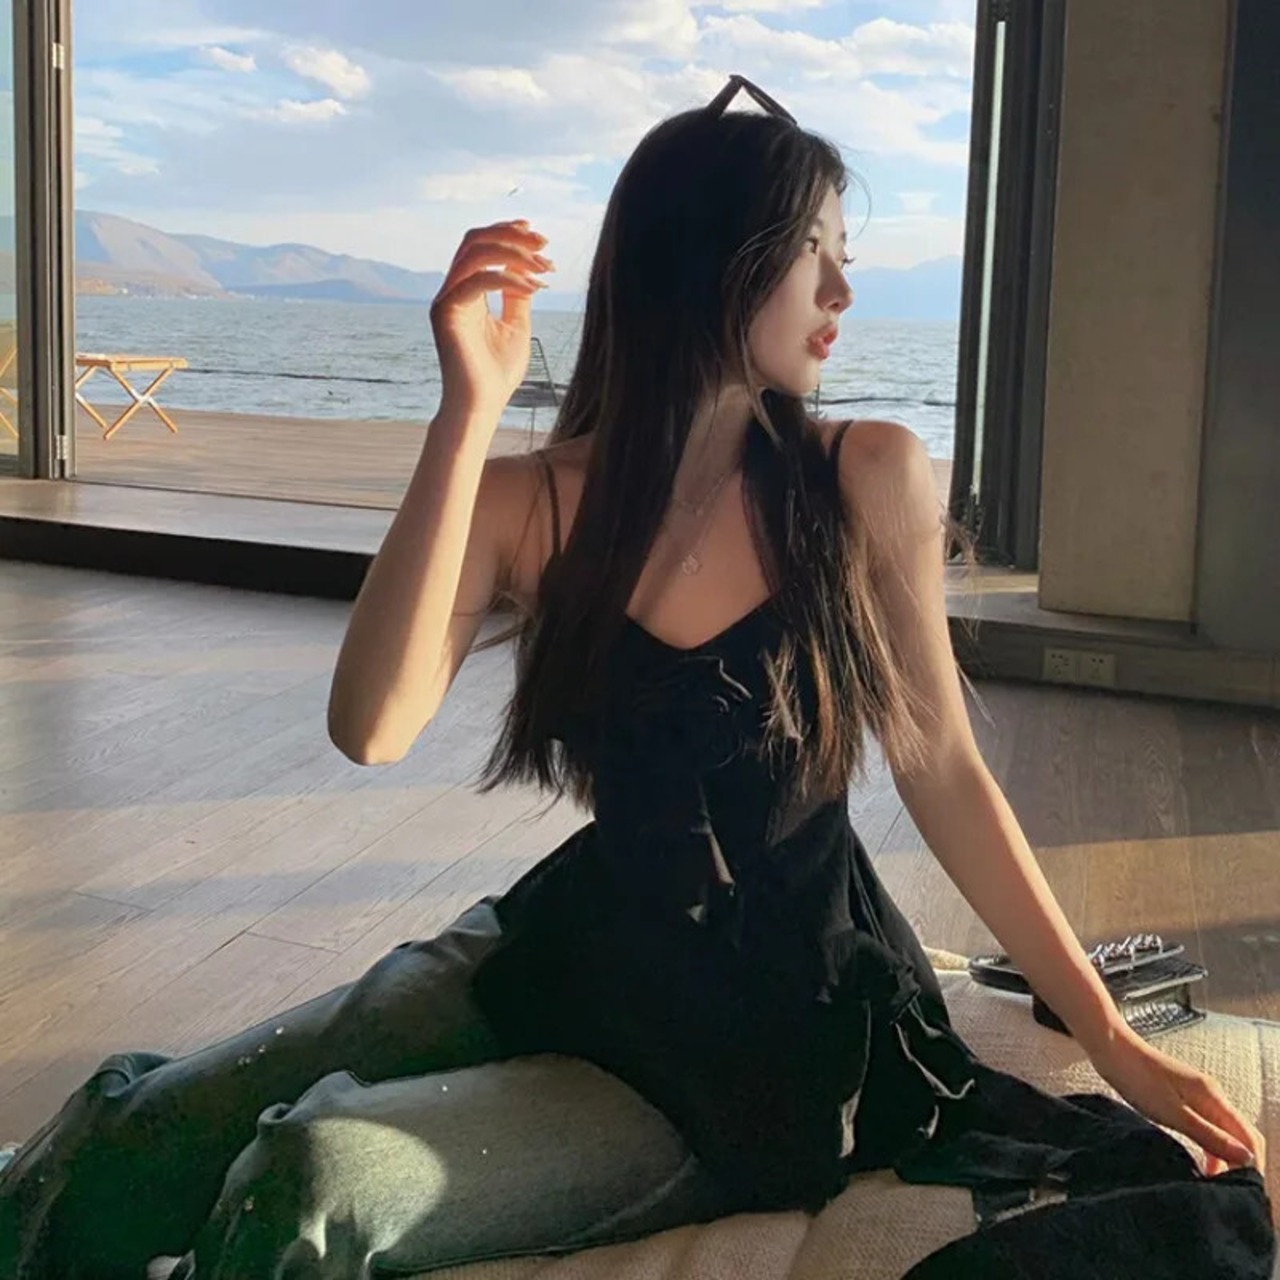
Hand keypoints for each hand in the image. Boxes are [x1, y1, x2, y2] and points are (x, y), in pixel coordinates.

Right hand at [429, 219, 554, 417]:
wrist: (482, 405)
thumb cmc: (497, 373)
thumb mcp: (516, 324)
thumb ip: (517, 294)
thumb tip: (527, 266)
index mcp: (467, 292)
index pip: (481, 247)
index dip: (508, 234)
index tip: (539, 238)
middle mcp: (452, 291)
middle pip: (475, 240)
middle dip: (511, 235)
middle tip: (543, 244)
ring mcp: (446, 300)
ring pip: (474, 253)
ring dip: (513, 253)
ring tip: (543, 266)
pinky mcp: (446, 312)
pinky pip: (477, 280)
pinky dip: (508, 277)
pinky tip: (533, 287)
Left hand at [1086, 1024, 1265, 1177]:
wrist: (1112, 1050)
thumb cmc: (1138, 1079)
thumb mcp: (1174, 1114)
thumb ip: (1210, 1136)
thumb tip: (1247, 1158)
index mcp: (1214, 1098)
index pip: (1250, 1137)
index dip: (1253, 1166)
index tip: (1244, 1192)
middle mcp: (1213, 1096)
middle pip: (1242, 1136)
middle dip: (1243, 1165)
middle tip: (1232, 1193)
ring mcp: (1199, 1096)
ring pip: (1225, 1133)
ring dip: (1226, 1158)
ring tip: (1217, 1185)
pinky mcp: (1184, 1098)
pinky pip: (1209, 1126)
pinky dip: (1211, 1147)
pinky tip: (1202, 1165)